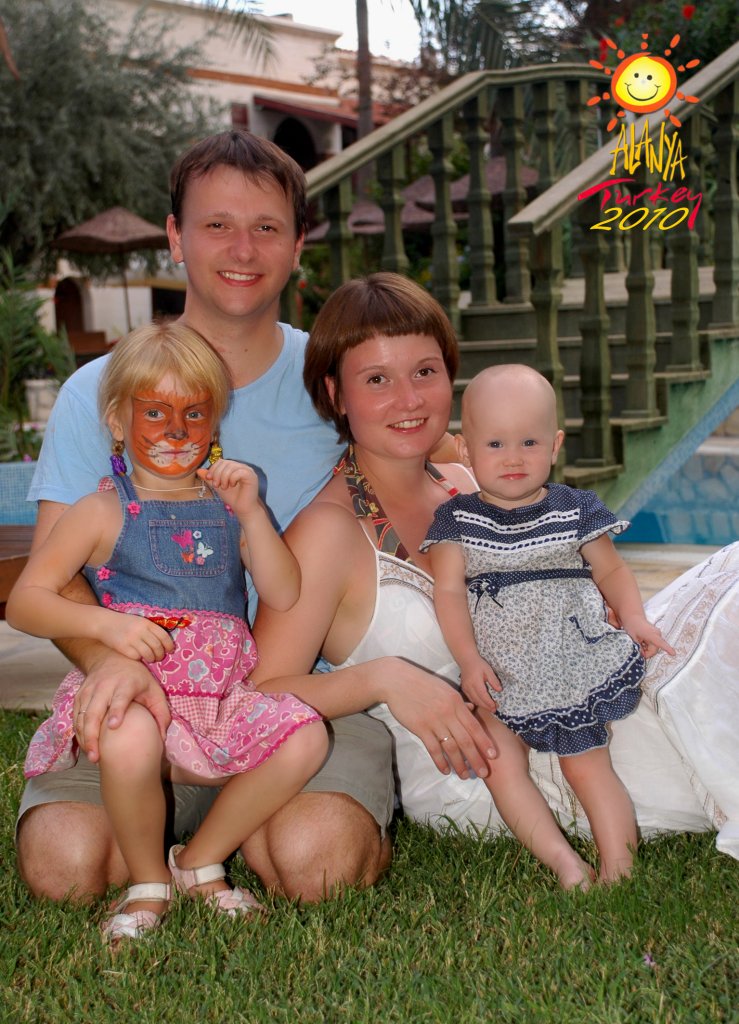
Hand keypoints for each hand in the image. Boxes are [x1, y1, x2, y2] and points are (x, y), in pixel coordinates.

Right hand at [72, 651, 170, 761]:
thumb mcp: (154, 689)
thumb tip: (162, 738)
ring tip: (91, 756)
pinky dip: (78, 732)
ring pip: (81, 716)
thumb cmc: (137, 678)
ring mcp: (89, 690)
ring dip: (84, 737)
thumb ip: (161, 713)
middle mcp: (105, 686)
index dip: (116, 710)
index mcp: (126, 683)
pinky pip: (76, 716)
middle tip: (96, 756)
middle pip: (94, 711)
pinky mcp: (79, 695)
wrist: (111, 658)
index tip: (114, 726)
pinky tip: (86, 745)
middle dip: (93, 735)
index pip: (120, 697)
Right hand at [106, 614, 173, 662]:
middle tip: (159, 657)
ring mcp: (131, 639)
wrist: (104, 623)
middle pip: (157, 646)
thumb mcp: (139, 621)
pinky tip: (139, 657)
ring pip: (148, 654)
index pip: (163, 636)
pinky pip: (136, 657)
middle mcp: (140, 631)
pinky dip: (140, 658)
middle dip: (161, 654)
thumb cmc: (125, 623)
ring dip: (152, 658)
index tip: (170, 650)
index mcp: (146, 623)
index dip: (169, 645)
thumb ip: (150, 629)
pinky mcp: (123, 647)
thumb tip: (164, 643)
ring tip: (151, 659)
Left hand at [198, 460, 259, 518]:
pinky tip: (232, 486)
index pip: (221, 461)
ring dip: (224, 478)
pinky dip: (232, 479)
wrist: (242, 509)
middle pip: (225, 463)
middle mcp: (242, 467)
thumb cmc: (232, 498)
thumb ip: (210, 478)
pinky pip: (238, 472)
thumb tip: (199, 470)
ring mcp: (248, 471)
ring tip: (224, 487)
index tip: (209, 478)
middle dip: (217, 474)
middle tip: (216, 485)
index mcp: (234, 467)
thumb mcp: (218, 486)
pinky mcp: (251, 476)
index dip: (213, 468)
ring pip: (231, 467)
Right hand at [381, 658, 497, 778]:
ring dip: (459, 764)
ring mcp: (434, 721)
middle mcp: (448, 713)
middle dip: (476, 758)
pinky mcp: (420, 728)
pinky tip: (446, 770)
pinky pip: (433, 748)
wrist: (398, 681)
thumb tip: (471, 709)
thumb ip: (459, 701)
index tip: (494, 755)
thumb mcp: (445, 689)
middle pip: (466, 740)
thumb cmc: (422, 683)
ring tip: (465, 776)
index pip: (474, 726)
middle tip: (483, 773)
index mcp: (456, 702)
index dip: (485, 742)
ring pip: (451, 747)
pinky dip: (440, 761)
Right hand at [459, 655, 501, 710]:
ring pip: (473, 700)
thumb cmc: (479, 664)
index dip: (489, 702)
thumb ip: (494, 680)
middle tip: (494, 709)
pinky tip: (482, 703)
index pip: (482, 695)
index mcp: (475, 682)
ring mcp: (465, 688)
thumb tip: (499, 690)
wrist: (466, 660)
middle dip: (486, 706)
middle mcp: (469, 687)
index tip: (495, 706)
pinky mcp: (464, 689)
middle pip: (478, 700)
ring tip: (490, 707)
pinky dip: (477, 702)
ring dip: (482, 705)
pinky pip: (470, 698)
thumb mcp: (488, 670)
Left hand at [621, 616, 675, 658]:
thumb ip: (638, 648)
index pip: (660, 643)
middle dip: (646, 652)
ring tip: (639, 642)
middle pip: (654, 650)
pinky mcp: (657, 636)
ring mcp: (658, 635)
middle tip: (638, 649)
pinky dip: (647, 646)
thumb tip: (642, 655)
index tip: (674, 654)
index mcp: (652, 634)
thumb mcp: (633, 638)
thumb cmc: (632, 626)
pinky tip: (642, 641)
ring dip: (646, 649)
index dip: (667, 649)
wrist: (634, 617)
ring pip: (653, 648)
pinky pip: (654, 645)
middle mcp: (657, 635)